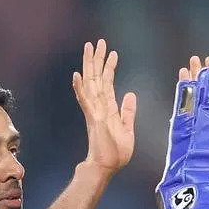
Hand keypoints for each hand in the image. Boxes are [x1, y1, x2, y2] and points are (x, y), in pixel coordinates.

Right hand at [72, 39, 136, 172]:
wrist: (106, 167)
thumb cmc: (116, 153)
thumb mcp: (128, 129)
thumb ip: (128, 112)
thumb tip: (131, 93)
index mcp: (108, 109)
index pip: (108, 83)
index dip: (109, 67)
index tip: (112, 52)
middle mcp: (99, 107)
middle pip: (97, 78)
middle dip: (98, 59)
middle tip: (99, 41)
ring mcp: (94, 112)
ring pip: (91, 83)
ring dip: (90, 66)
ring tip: (90, 48)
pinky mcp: (93, 119)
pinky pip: (85, 101)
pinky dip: (80, 88)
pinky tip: (77, 75)